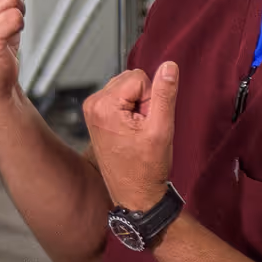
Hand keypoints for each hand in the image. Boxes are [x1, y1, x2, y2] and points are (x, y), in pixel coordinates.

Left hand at [82, 61, 178, 215]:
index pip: (139, 77)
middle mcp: (93, 104)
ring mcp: (92, 110)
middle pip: (131, 80)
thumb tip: (169, 66)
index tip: (148, 123)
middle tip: (143, 130)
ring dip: (138, 107)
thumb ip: (164, 94)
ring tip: (137, 133)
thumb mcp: (161, 129)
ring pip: (128, 89)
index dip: (151, 99)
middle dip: (144, 101)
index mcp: (103, 105)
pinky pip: (121, 99)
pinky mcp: (96, 116)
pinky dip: (131, 112)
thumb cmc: (145, 169)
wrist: (134, 194)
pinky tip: (131, 133)